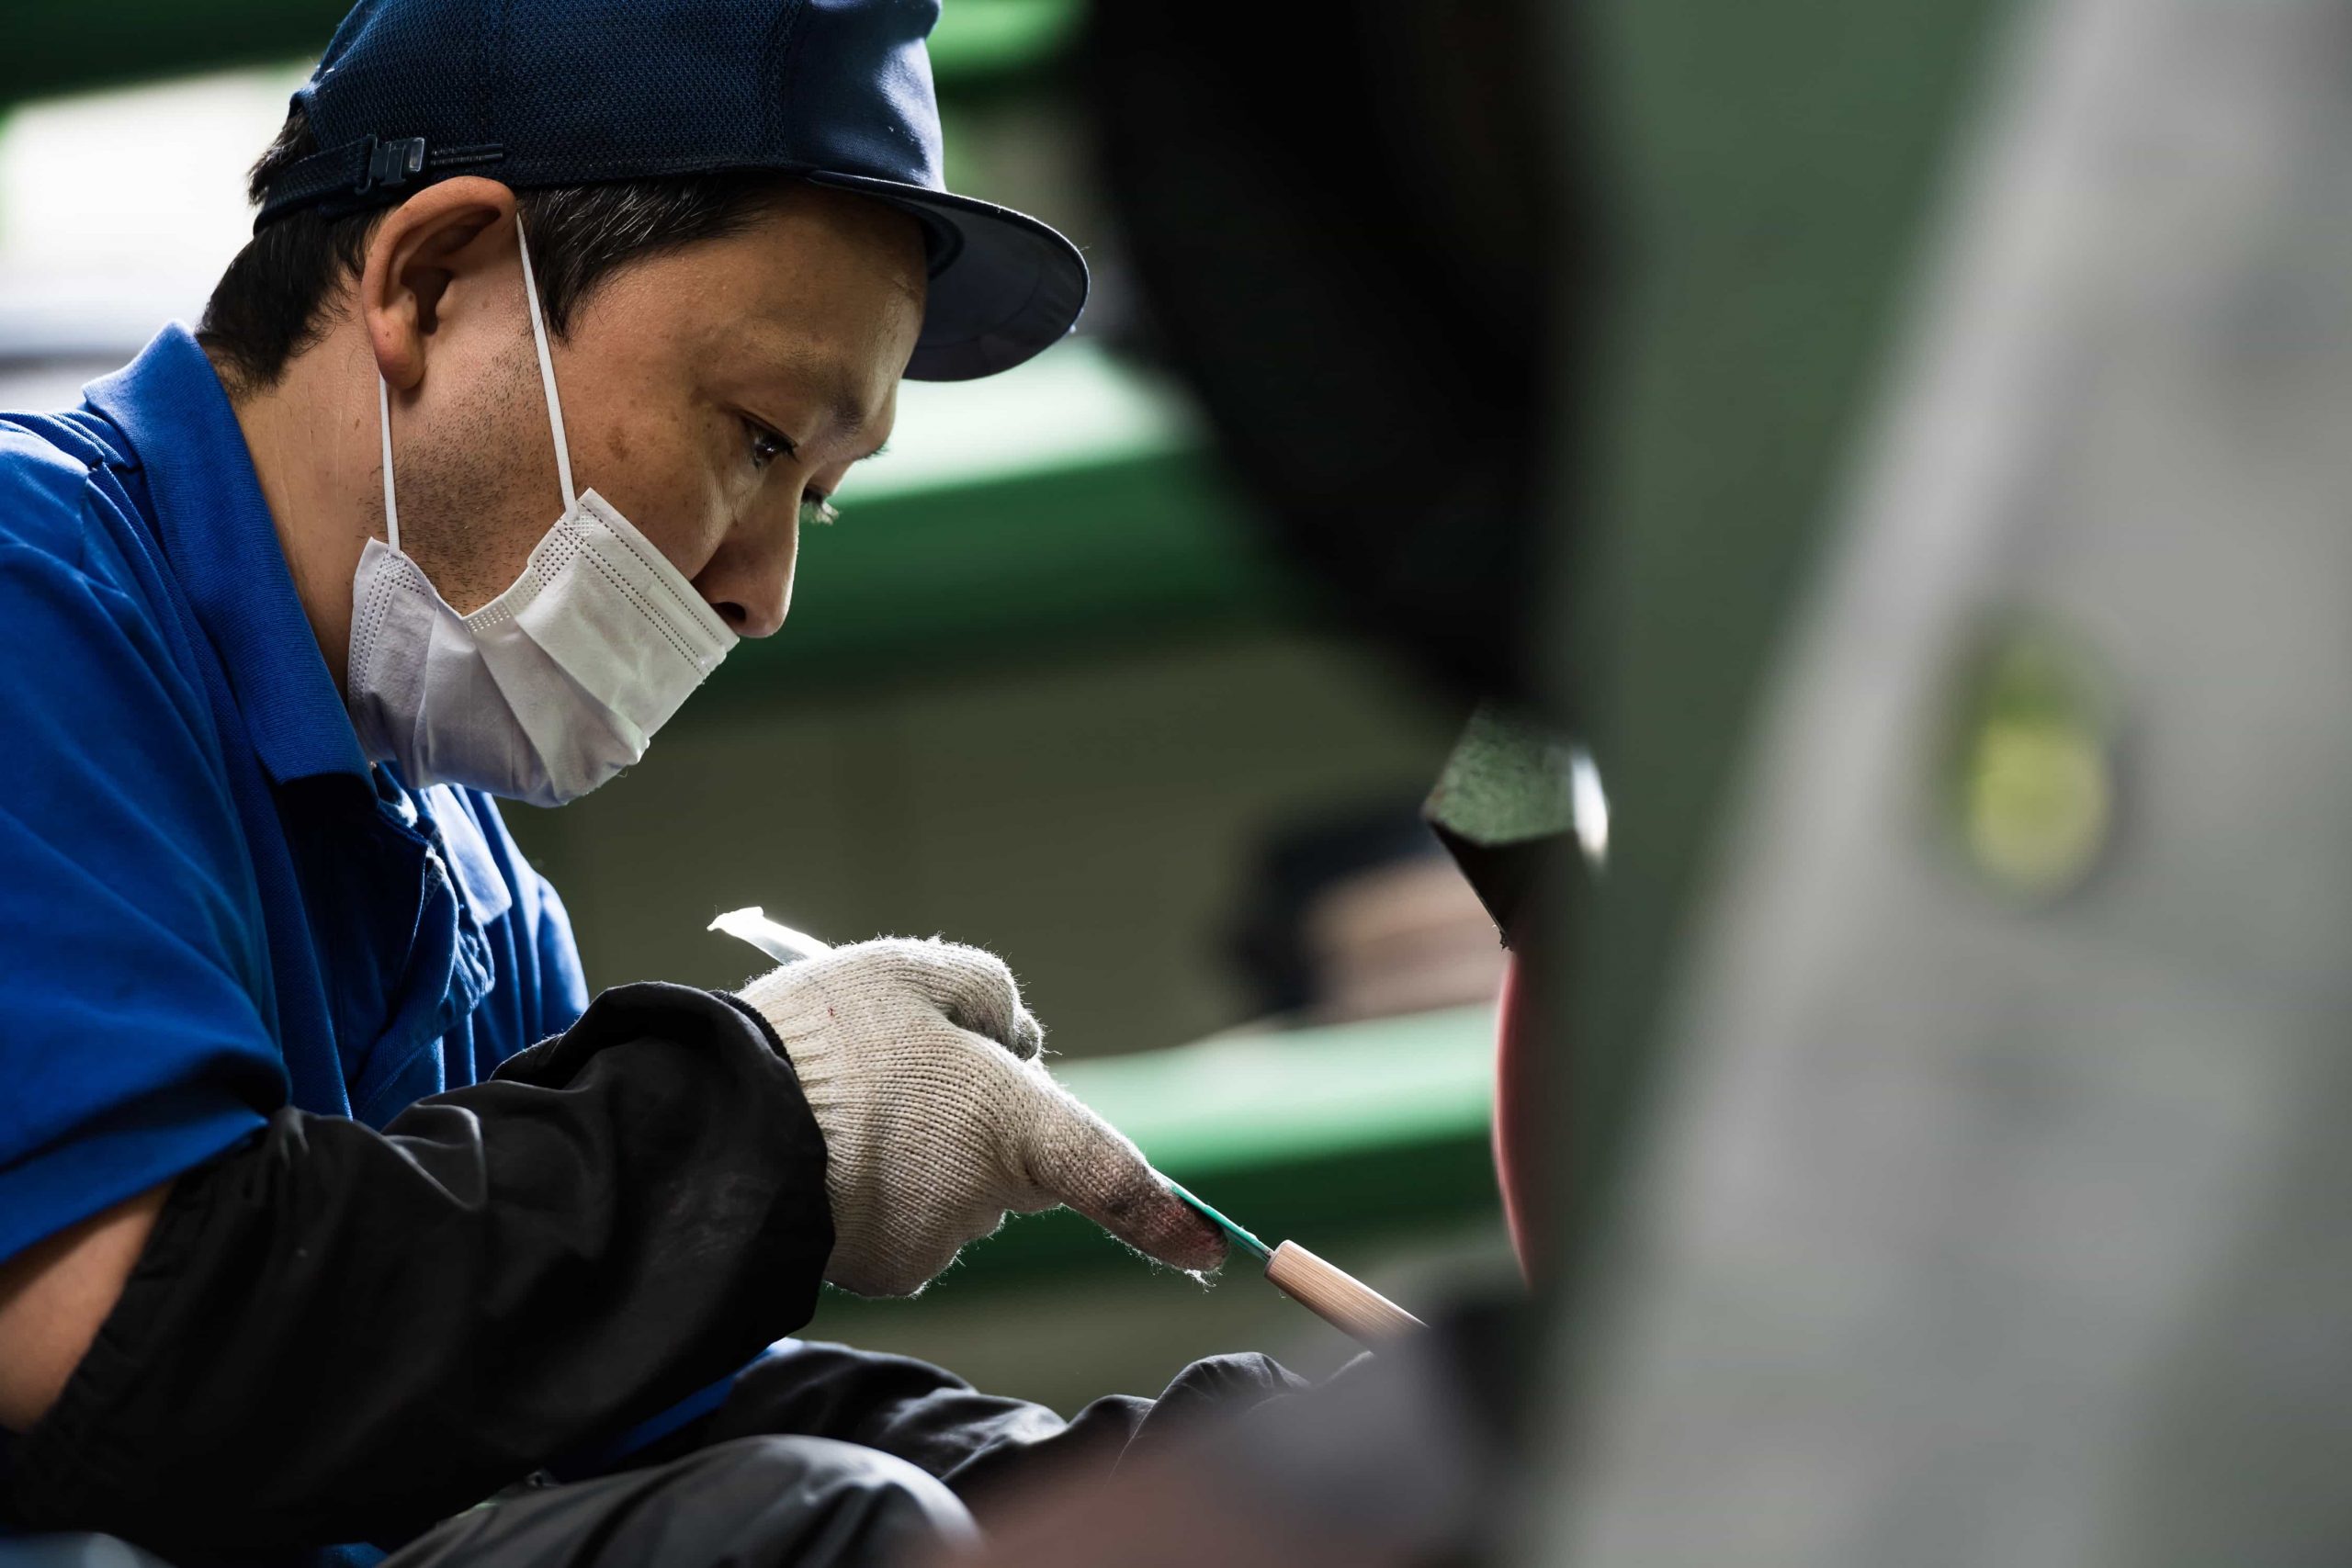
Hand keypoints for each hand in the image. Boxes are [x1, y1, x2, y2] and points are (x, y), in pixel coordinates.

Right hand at [739, 938, 1225, 1296]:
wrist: (715, 1125)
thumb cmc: (824, 1038)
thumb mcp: (915, 969)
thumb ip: (990, 994)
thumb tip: (1021, 1039)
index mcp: (1017, 1122)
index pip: (1115, 1177)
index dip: (1165, 1216)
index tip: (1211, 1250)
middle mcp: (989, 1196)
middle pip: (1019, 1167)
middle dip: (987, 1127)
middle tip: (911, 1072)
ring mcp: (936, 1243)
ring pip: (956, 1196)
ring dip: (927, 1159)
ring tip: (851, 1109)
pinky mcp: (884, 1272)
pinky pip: (903, 1227)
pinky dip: (880, 1195)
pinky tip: (833, 1152)